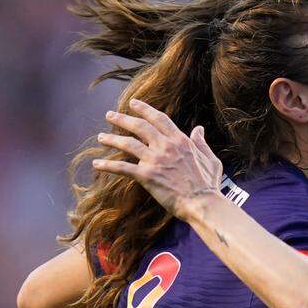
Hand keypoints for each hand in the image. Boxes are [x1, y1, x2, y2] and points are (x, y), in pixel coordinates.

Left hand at [93, 98, 223, 219]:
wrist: (202, 203)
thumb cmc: (208, 185)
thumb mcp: (210, 159)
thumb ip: (201, 143)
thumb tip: (199, 129)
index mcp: (180, 141)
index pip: (159, 119)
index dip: (145, 109)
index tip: (133, 103)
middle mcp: (166, 147)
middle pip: (139, 127)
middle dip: (122, 119)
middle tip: (109, 115)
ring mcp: (155, 160)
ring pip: (128, 144)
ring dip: (112, 139)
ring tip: (101, 137)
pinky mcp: (147, 176)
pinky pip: (123, 168)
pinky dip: (108, 166)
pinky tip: (96, 164)